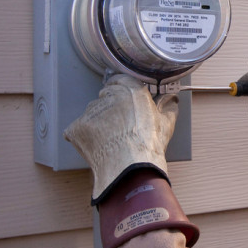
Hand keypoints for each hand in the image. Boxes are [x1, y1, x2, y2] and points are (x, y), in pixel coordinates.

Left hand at [64, 74, 177, 202]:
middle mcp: (109, 96)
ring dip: (97, 124)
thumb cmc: (148, 145)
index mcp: (131, 90)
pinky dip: (84, 138)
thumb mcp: (166, 123)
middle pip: (105, 98)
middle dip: (110, 110)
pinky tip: (98, 147)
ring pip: (92, 114)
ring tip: (110, 141)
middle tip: (120, 127)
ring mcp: (90, 111)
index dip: (121, 94)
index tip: (124, 103)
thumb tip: (171, 99)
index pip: (119, 80)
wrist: (129, 166)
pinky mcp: (76, 127)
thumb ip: (168, 106)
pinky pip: (78, 130)